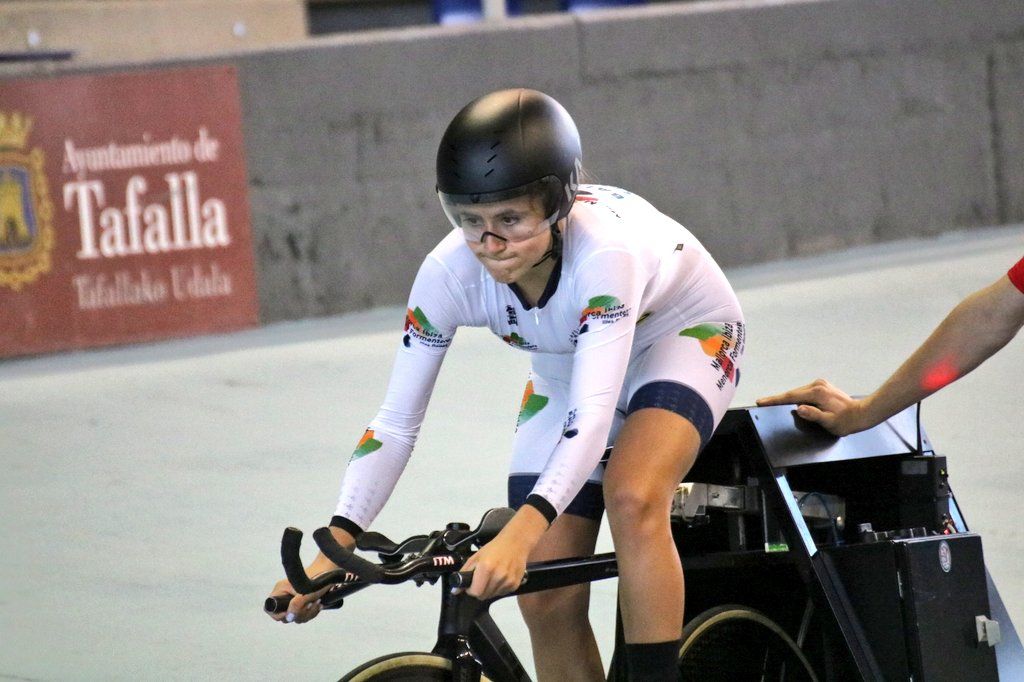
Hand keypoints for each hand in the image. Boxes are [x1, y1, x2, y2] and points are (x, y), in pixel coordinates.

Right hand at [266, 578, 331, 623]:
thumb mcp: (305, 592)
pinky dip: (312, 612)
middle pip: (285, 616)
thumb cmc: (316, 577)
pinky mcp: (303, 604)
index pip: (270, 608)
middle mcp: (285, 596)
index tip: (291, 613)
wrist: (328, 570)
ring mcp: (294, 601)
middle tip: (310, 604)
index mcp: (280, 590)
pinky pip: (304, 615)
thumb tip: (289, 618)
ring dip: (308, 613)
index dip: (278, 615)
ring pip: (296, 617)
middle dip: (299, 614)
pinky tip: (319, 604)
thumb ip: (295, 606)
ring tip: (317, 601)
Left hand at [462, 531, 528, 600]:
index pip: (475, 592)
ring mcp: (508, 581)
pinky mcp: (515, 584)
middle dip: (479, 590)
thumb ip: (464, 573)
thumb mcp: (476, 557)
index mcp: (486, 568)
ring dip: (489, 589)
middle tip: (482, 579)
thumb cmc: (495, 548)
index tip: (471, 585)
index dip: (471, 590)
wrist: (515, 542)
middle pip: (483, 596)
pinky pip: (502, 593)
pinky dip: (499, 588)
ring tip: (492, 576)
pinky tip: (501, 577)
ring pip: (492, 595)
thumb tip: (456, 590)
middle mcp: (498, 576)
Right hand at [756, 378, 871, 436]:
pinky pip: (805, 391)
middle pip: (793, 393)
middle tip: (763, 402)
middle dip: (778, 398)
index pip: (791, 396)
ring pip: (798, 392)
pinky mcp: (822, 386)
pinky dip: (797, 396)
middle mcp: (818, 385)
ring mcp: (820, 384)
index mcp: (817, 393)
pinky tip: (793, 401)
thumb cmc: (846, 421)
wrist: (861, 414)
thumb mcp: (829, 422)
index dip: (775, 399)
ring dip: (788, 398)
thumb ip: (814, 415)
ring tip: (775, 403)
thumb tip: (799, 409)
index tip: (762, 401)